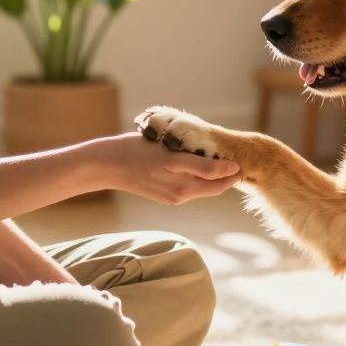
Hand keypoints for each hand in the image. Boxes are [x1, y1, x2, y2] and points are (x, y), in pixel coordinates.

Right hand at [91, 132, 239, 204]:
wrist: (106, 164)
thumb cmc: (138, 155)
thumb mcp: (173, 157)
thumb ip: (204, 166)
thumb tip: (232, 170)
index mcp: (185, 190)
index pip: (221, 183)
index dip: (233, 170)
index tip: (240, 153)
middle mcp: (180, 196)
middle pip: (211, 184)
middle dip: (222, 170)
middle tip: (230, 149)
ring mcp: (170, 195)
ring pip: (199, 182)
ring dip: (207, 169)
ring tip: (212, 150)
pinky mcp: (161, 191)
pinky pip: (185, 181)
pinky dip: (193, 170)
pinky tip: (189, 156)